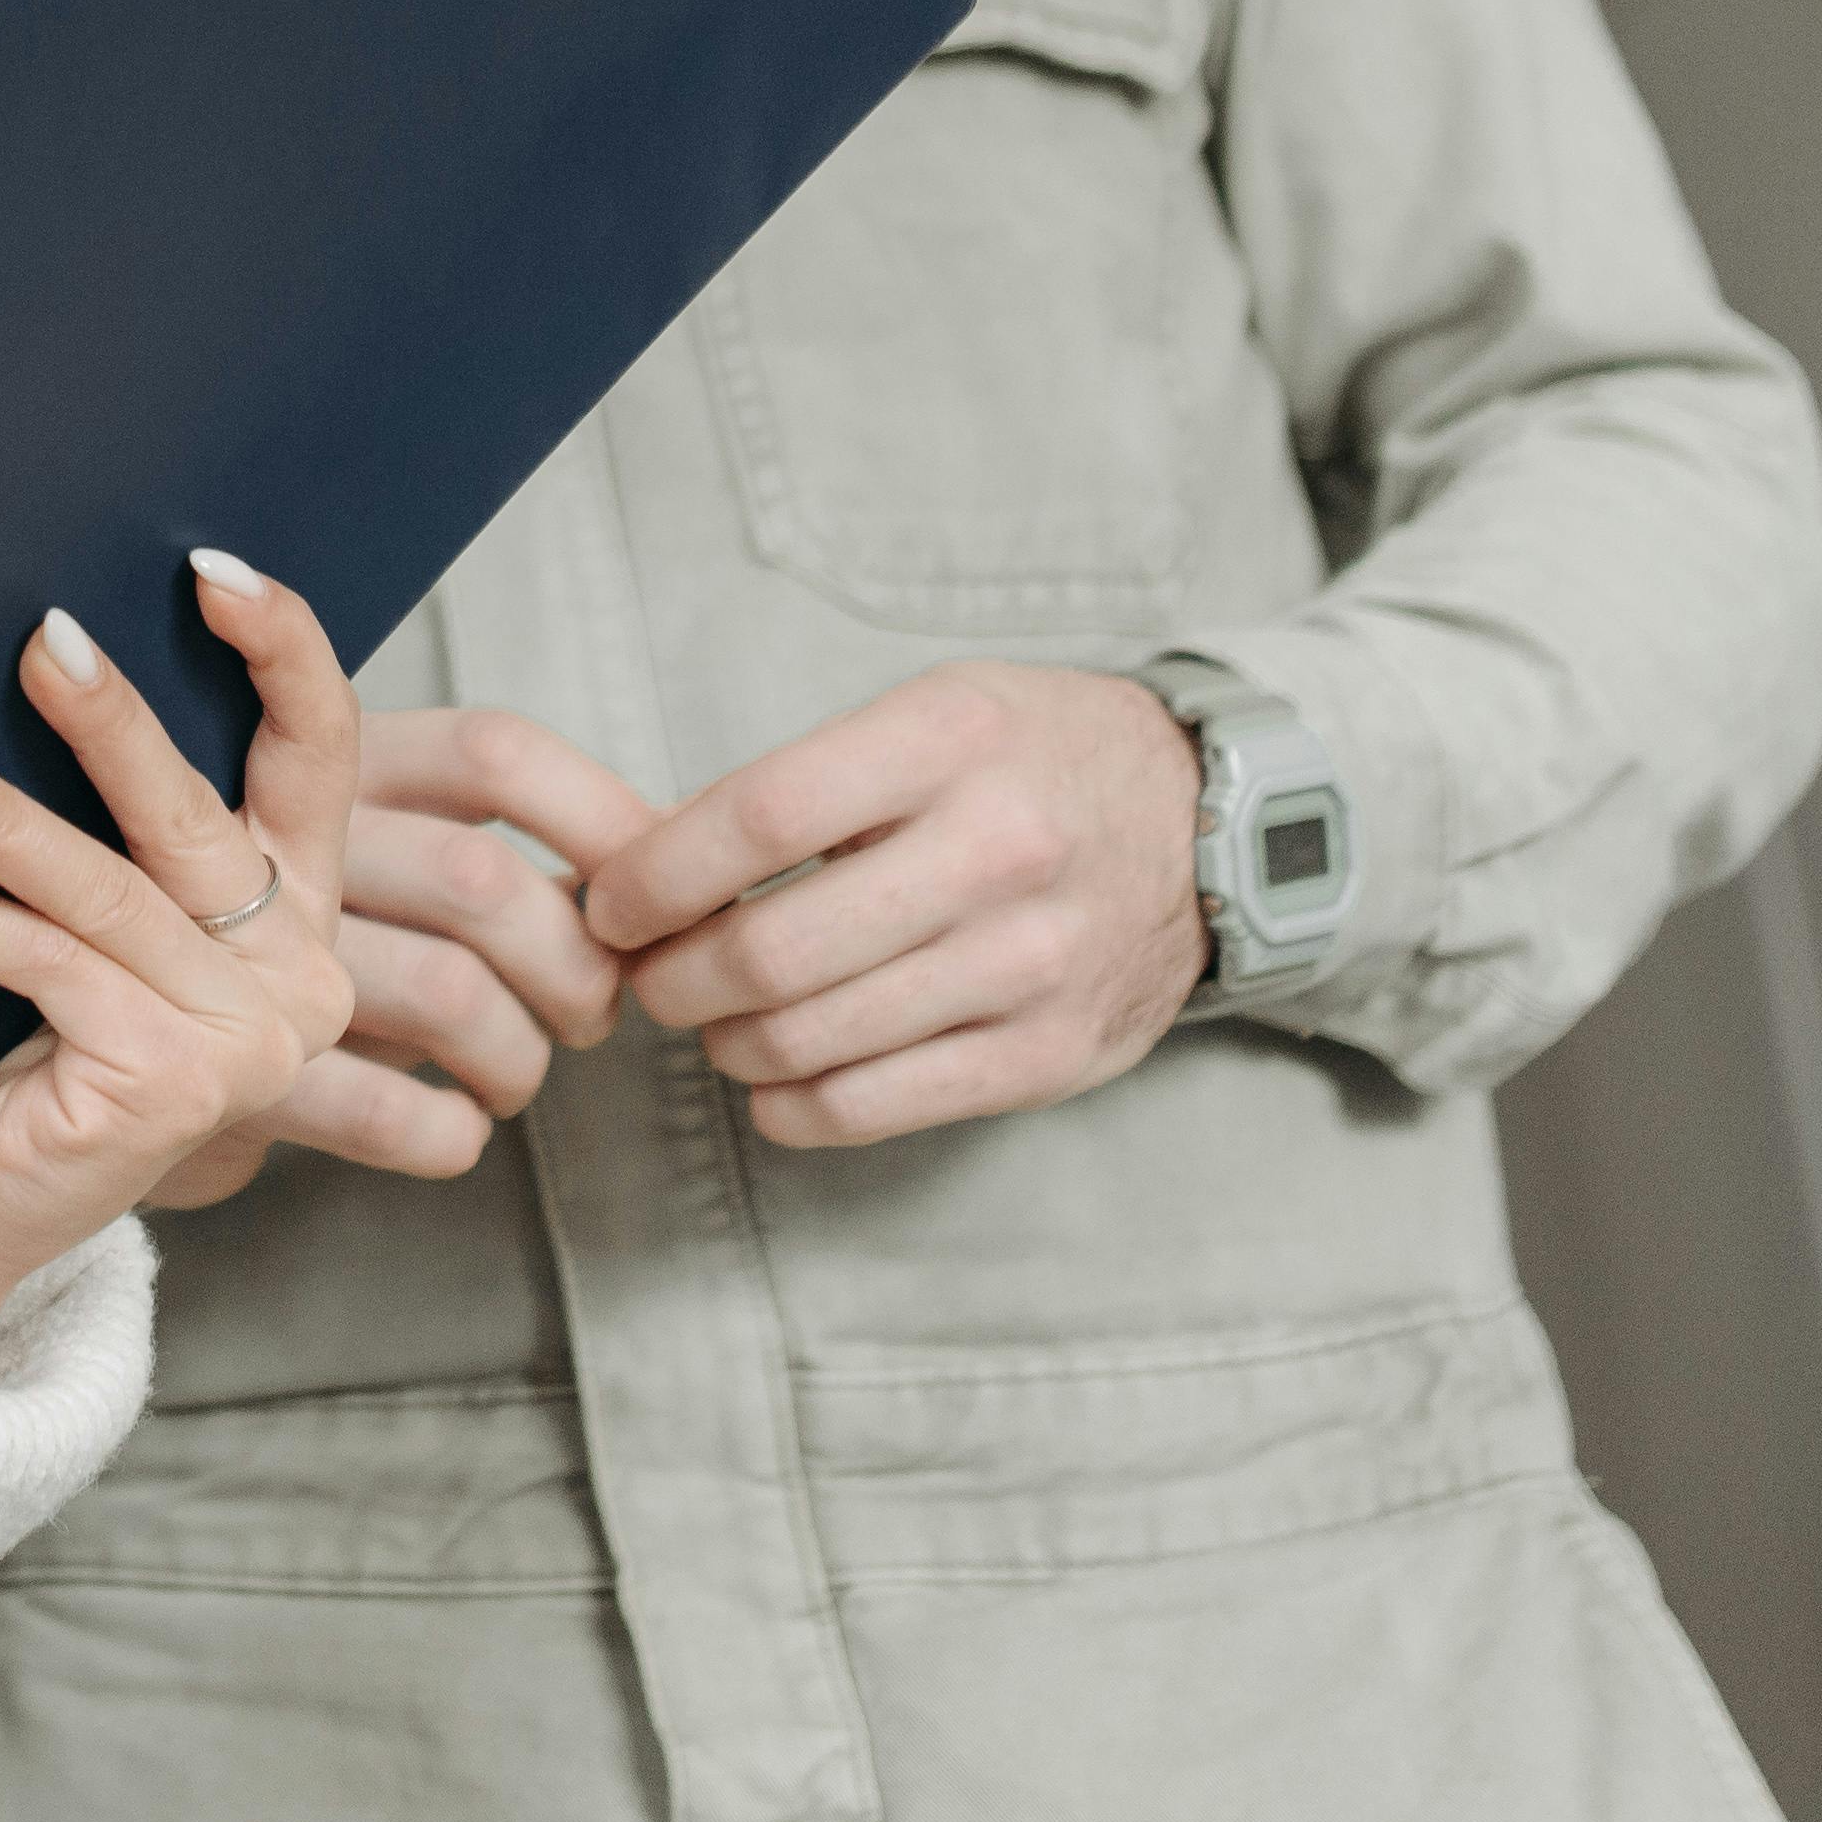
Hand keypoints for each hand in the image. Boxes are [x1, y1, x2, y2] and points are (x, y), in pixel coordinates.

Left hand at [0, 554, 362, 1365]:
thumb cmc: (27, 1043)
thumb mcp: (100, 920)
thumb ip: (125, 821)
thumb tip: (53, 637)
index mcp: (295, 915)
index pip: (320, 755)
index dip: (284, 651)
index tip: (213, 567)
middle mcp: (294, 977)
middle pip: (202, 815)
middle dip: (114, 721)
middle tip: (41, 640)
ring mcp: (242, 1039)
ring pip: (113, 890)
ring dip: (4, 814)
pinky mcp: (168, 1084)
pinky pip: (50, 966)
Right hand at [144, 706, 665, 1203]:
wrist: (79, 1052)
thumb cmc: (238, 942)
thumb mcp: (328, 850)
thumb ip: (451, 840)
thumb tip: (648, 863)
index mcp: (328, 767)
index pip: (495, 751)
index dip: (599, 813)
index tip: (651, 891)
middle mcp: (285, 844)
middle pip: (487, 883)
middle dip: (576, 966)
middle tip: (587, 1015)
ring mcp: (249, 958)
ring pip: (454, 996)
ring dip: (519, 1058)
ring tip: (510, 1079)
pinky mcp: (227, 1072)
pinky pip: (383, 1113)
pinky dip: (445, 1136)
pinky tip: (451, 1135)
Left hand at [581, 663, 1205, 1147]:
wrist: (1212, 828)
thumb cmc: (1032, 761)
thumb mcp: (935, 713)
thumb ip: (811, 781)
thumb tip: (652, 866)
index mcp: (950, 741)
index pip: (757, 817)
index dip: (655, 876)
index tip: (609, 904)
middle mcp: (997, 851)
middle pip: (772, 949)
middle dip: (672, 978)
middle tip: (648, 978)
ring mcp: (1031, 963)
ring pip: (813, 1039)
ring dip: (726, 1043)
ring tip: (712, 1021)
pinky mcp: (1052, 1054)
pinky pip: (878, 1105)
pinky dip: (792, 1107)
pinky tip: (770, 1082)